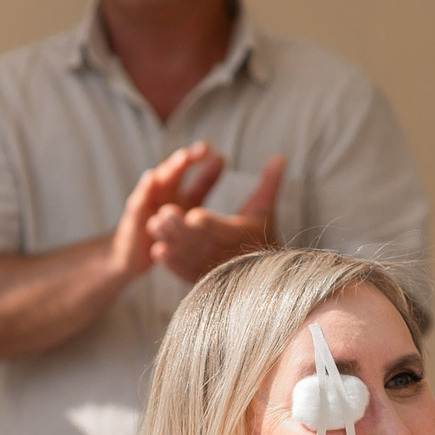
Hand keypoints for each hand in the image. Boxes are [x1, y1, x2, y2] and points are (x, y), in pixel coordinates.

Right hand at [105, 145, 214, 283]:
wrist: (129, 255)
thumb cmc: (161, 228)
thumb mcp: (187, 205)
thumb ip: (203, 182)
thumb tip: (222, 158)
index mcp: (176, 189)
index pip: (190, 170)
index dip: (202, 159)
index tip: (219, 153)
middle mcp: (160, 192)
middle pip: (174, 171)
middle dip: (187, 160)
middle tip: (202, 150)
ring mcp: (145, 204)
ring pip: (157, 182)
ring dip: (169, 169)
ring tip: (183, 158)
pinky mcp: (133, 219)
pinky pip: (139, 203)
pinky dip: (144, 190)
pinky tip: (150, 178)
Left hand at [148, 153, 284, 281]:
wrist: (261, 277)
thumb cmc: (261, 237)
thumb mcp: (265, 210)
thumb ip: (269, 184)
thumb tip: (280, 156)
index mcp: (239, 235)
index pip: (223, 229)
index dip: (209, 223)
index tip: (194, 215)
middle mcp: (224, 254)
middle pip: (200, 241)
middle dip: (180, 228)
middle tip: (163, 213)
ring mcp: (210, 269)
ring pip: (187, 255)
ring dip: (171, 241)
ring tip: (154, 225)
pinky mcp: (200, 278)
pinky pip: (183, 271)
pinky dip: (171, 263)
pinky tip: (157, 251)